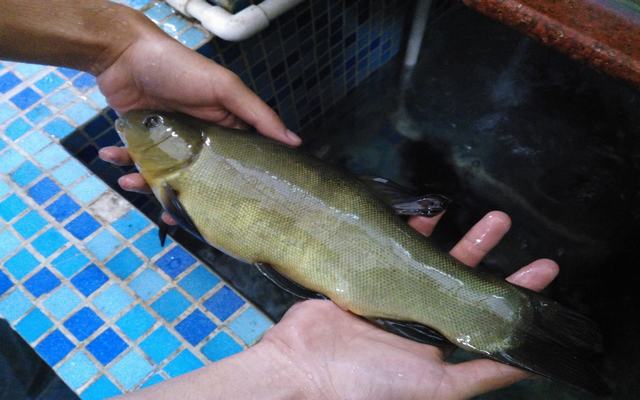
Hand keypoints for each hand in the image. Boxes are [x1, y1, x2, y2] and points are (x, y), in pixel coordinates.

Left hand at [97, 15, 299, 219]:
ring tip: (132, 184)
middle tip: (179, 213)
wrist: (126, 52)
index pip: (237, 164)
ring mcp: (169, 142)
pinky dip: (121, 162)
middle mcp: (198, 141)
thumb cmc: (179, 67)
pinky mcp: (142, 140)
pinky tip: (110, 157)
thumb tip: (295, 142)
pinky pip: (134, 161)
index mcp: (224, 130)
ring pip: (164, 176)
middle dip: (188, 198)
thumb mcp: (225, 88)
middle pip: (198, 179)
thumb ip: (258, 114)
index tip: (239, 209)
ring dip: (146, 184)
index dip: (238, 186)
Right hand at [259, 211, 558, 399]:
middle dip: (487, 252)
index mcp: (438, 344)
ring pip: (433, 257)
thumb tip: (529, 366)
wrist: (304, 368)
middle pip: (461, 277)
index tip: (541, 268)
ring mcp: (395, 292)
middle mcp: (420, 315)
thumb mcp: (437, 389)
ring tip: (489, 216)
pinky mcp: (370, 273)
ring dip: (460, 236)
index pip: (484, 311)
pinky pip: (397, 245)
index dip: (514, 290)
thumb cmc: (368, 386)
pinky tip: (433, 210)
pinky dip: (413, 227)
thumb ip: (482, 375)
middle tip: (507, 224)